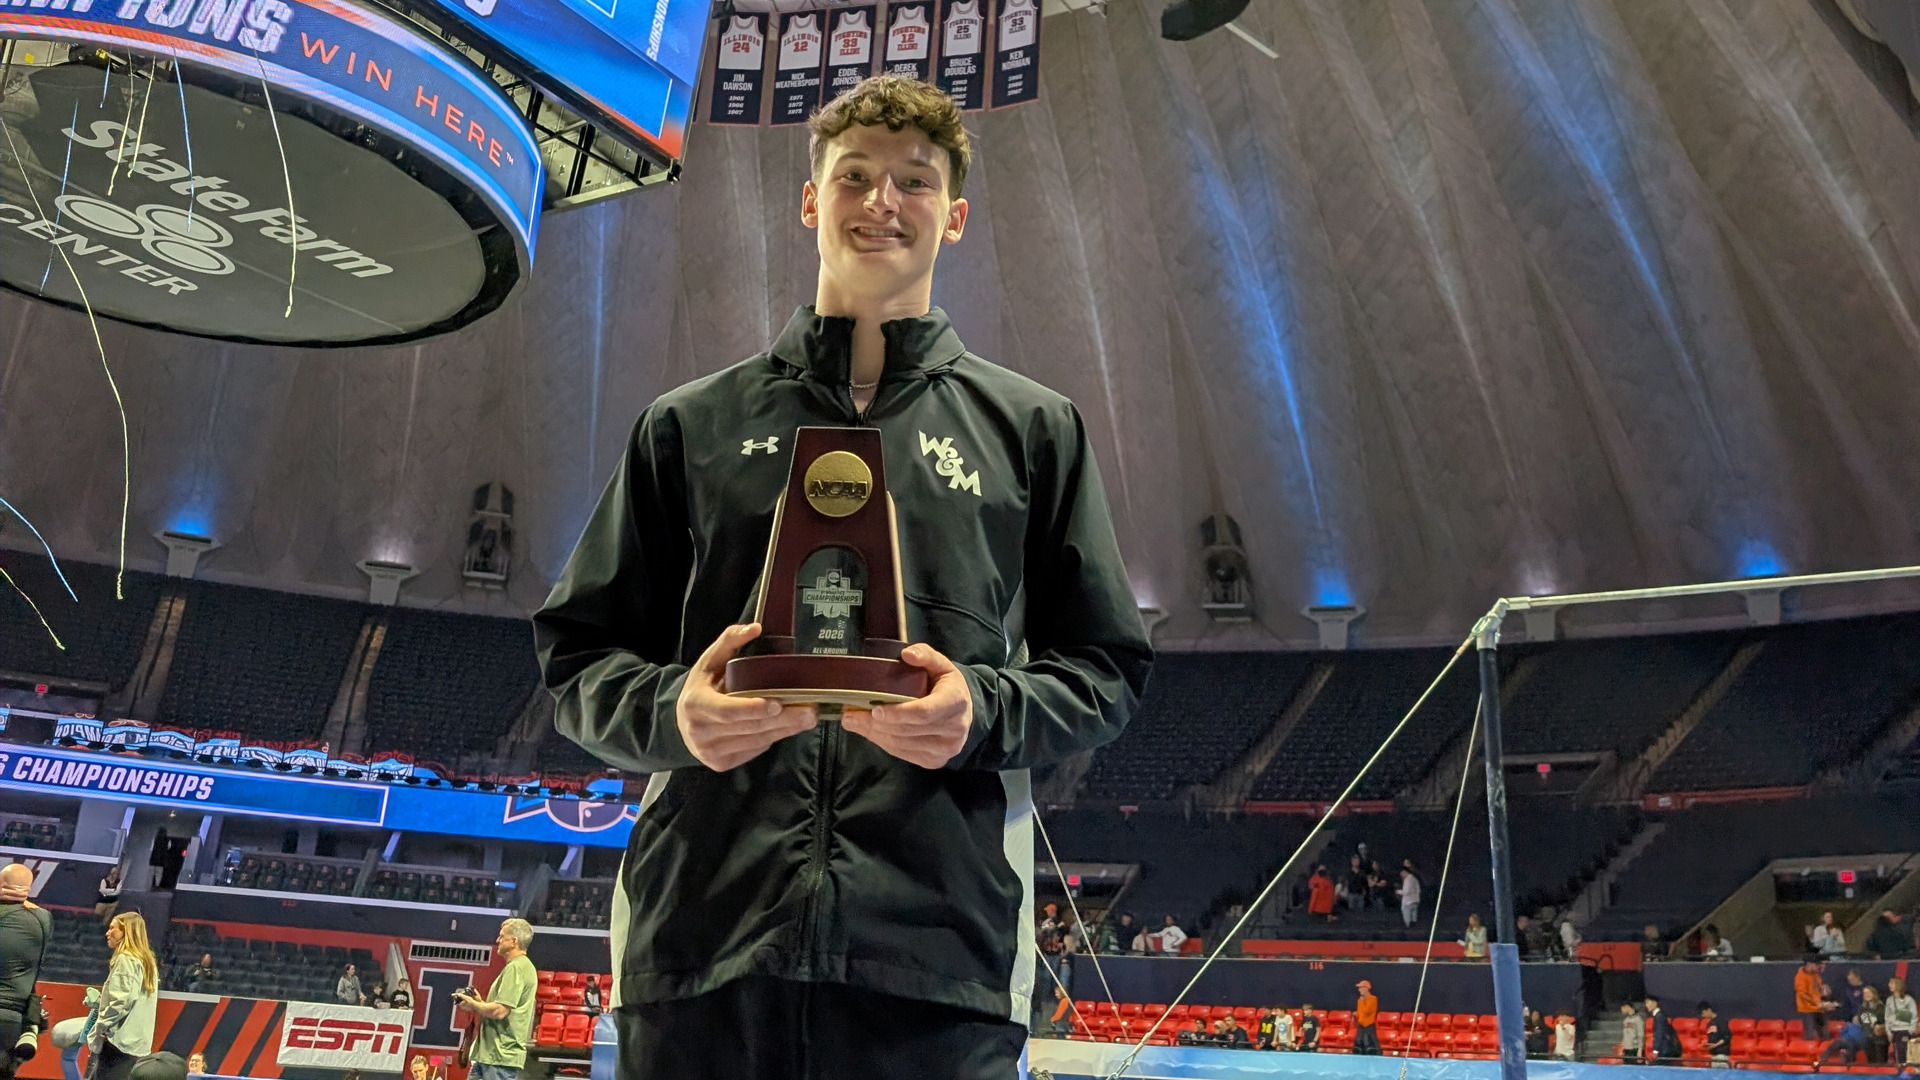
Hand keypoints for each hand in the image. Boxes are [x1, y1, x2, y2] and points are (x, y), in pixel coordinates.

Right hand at [676, 623, 816, 770]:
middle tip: (809, 712)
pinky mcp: (720, 764)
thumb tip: (754, 628)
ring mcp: (710, 752)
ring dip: (784, 731)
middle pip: (749, 728)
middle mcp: (700, 732)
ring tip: (806, 719)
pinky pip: (753, 750)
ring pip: (755, 742)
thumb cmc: (701, 687)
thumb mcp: (709, 660)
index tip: (778, 704)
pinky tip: (785, 727)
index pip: (727, 711)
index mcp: (696, 704)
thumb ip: (730, 641)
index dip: (753, 709)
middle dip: (782, 721)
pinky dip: (772, 738)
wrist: (680, 721)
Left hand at [842, 643, 972, 767]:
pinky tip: (869, 731)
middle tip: (850, 714)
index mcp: (955, 702)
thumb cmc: (947, 686)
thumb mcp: (942, 665)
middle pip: (907, 730)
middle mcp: (953, 730)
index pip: (924, 712)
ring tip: (853, 722)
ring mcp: (944, 749)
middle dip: (874, 724)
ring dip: (873, 734)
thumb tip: (907, 653)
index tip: (875, 709)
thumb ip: (926, 655)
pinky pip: (902, 753)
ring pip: (901, 744)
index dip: (898, 713)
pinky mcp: (934, 761)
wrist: (966, 713)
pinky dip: (882, 742)